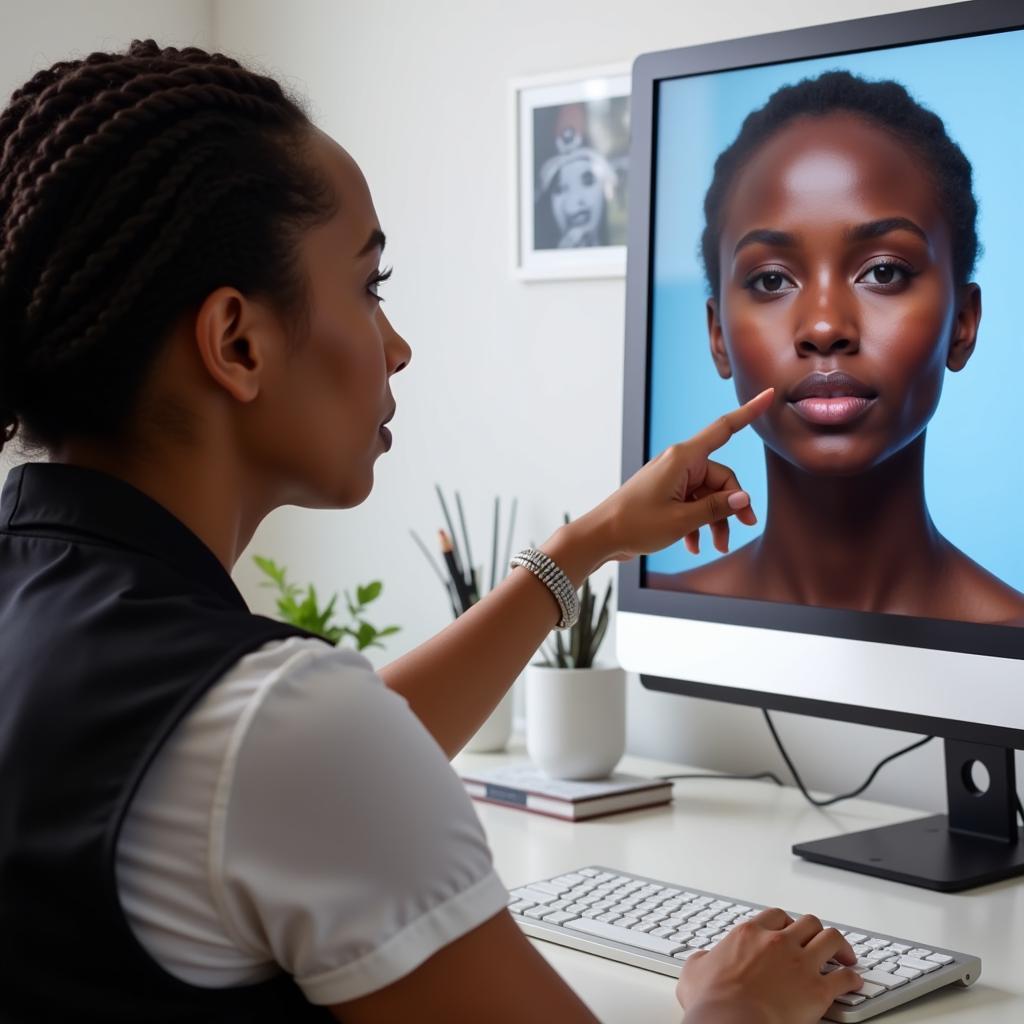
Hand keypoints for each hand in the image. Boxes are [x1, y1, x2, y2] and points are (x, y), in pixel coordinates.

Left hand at [567, 388, 772, 571]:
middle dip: (730, 506)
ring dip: (714, 520)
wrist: (600, 536)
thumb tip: (744, 499)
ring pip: (707, 495)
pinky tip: (694, 546)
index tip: (769, 394)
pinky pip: (691, 503)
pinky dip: (696, 524)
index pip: (724, 429)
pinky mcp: (665, 493)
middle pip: (721, 477)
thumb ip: (716, 508)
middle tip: (739, 533)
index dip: (748, 412)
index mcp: (683, 458)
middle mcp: (678, 463)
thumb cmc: (635, 524)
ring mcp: (671, 478)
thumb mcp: (682, 520)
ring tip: (716, 547)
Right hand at [676, 908, 861, 1023]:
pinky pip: (845, 978)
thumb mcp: (694, 971)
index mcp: (750, 934)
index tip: (789, 930)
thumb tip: (701, 960)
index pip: (775, 916)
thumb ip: (702, 959)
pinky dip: (852, 979)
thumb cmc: (713, 1001)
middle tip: (819, 941)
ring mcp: (800, 964)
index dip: (785, 922)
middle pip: (808, 923)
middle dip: (816, 931)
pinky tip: (853, 982)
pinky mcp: (817, 990)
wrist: (731, 1022)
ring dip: (841, 947)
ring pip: (831, 940)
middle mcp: (778, 942)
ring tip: (845, 956)